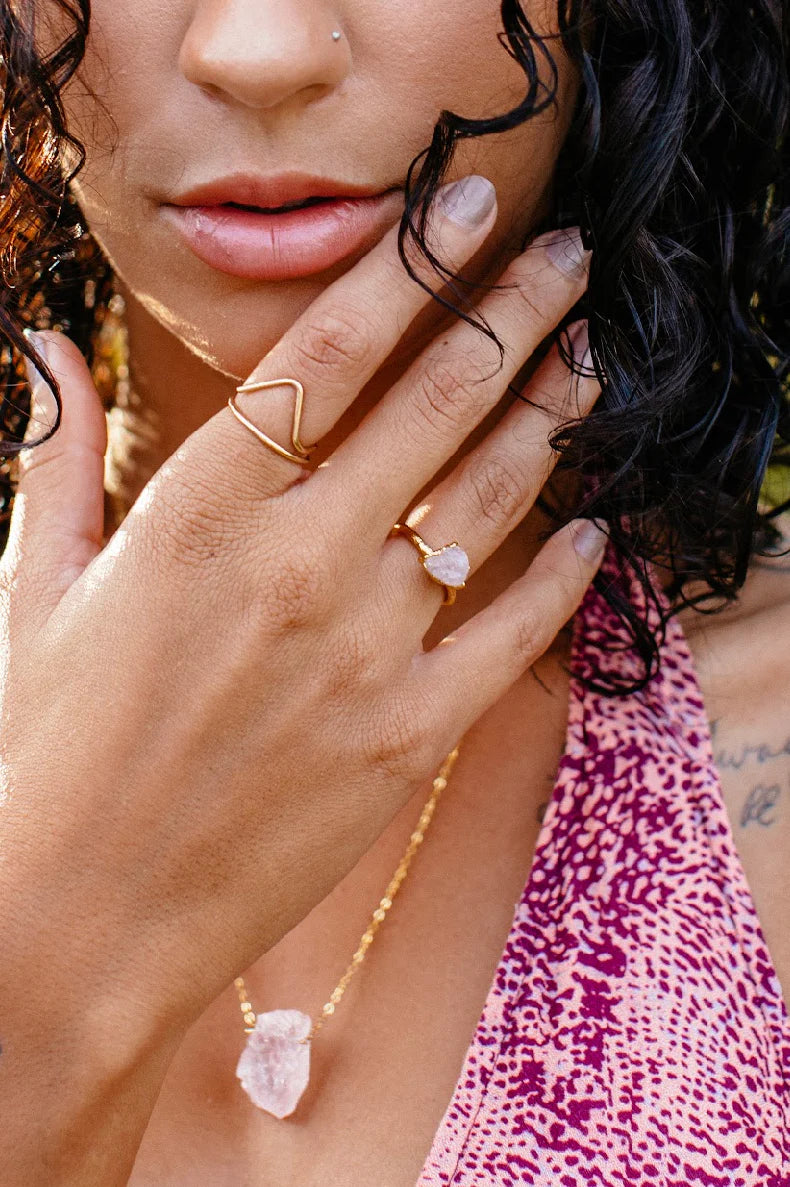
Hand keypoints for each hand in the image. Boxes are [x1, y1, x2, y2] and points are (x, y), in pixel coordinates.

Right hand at [0, 175, 600, 1166]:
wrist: (76, 920)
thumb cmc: (40, 750)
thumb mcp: (33, 586)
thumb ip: (57, 454)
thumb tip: (45, 348)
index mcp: (200, 508)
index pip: (333, 347)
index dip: (413, 261)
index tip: (470, 207)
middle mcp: (299, 562)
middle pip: (438, 400)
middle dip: (515, 314)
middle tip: (568, 263)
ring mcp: (365, 651)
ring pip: (490, 501)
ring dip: (550, 421)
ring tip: (590, 367)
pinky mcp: (407, 735)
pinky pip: (512, 634)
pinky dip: (561, 576)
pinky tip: (590, 530)